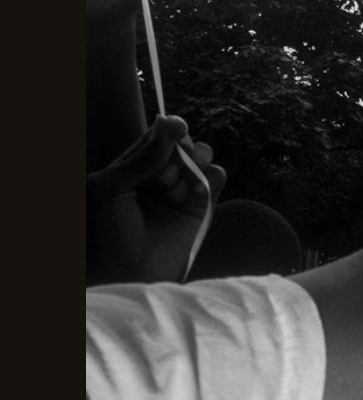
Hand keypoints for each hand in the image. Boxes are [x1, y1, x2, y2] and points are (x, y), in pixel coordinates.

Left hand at [85, 115, 225, 285]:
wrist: (128, 274)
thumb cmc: (109, 233)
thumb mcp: (110, 189)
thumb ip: (140, 158)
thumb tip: (168, 125)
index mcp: (131, 170)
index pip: (154, 139)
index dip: (167, 131)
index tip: (177, 126)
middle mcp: (157, 178)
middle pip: (181, 146)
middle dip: (180, 151)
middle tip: (166, 176)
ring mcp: (181, 193)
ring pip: (201, 159)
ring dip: (196, 164)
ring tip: (178, 188)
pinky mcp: (202, 209)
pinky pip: (216, 180)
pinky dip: (214, 177)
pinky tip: (201, 189)